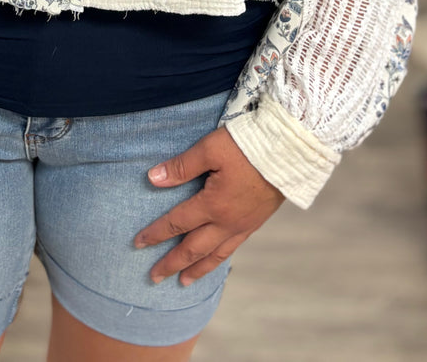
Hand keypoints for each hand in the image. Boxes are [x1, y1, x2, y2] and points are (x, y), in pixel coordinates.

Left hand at [134, 127, 283, 284]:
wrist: (289, 151)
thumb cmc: (247, 145)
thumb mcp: (210, 148)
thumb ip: (182, 166)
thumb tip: (152, 179)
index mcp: (213, 204)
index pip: (177, 222)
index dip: (156, 233)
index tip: (138, 243)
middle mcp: (227, 222)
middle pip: (194, 248)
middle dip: (172, 263)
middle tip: (154, 277)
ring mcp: (243, 225)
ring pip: (215, 254)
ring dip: (197, 269)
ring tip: (183, 282)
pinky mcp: (256, 222)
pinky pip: (233, 248)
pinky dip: (220, 259)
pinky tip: (216, 260)